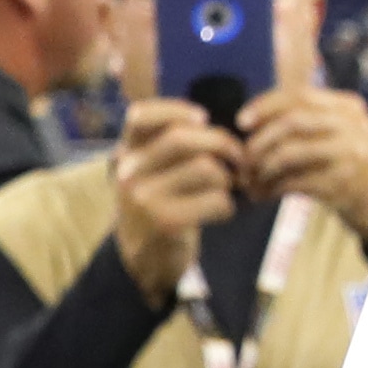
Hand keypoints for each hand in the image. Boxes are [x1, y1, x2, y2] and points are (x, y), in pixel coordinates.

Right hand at [111, 100, 244, 306]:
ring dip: (229, 179)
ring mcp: (144, 198)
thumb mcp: (152, 170)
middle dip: (224, 143)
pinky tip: (221, 211)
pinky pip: (216, 200)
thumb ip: (169, 145)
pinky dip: (229, 205)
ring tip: (227, 189)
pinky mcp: (165, 222)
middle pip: (183, 138)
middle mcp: (130, 172)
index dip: (175, 109)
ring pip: (206, 168)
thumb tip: (209, 119)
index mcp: (127, 153)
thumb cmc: (160, 204)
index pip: (140, 116)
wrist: (143, 258)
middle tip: (240, 158)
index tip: (203, 117)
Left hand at [239, 85, 367, 246]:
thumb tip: (254, 118)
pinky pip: (294, 182)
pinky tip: (265, 195)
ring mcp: (350, 155)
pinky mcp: (343, 184)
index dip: (264, 106)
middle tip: (243, 161)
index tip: (242, 122)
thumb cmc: (355, 166)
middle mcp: (353, 127)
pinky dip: (272, 189)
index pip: (298, 95)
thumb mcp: (343, 132)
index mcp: (348, 107)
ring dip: (261, 169)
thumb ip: (311, 118)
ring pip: (288, 153)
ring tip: (250, 182)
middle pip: (291, 122)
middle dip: (259, 142)